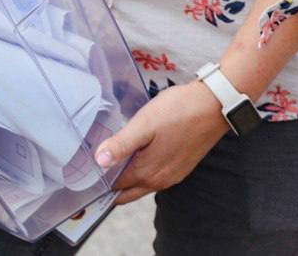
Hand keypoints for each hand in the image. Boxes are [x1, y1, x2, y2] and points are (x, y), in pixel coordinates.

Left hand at [95, 80, 230, 204]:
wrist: (214, 106)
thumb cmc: (178, 111)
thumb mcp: (144, 124)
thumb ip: (121, 145)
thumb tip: (99, 162)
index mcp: (148, 172)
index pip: (115, 186)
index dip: (99, 180)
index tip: (84, 171)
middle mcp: (160, 181)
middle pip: (128, 191)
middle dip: (110, 186)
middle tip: (92, 171)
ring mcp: (172, 176)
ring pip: (142, 185)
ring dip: (126, 178)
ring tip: (109, 160)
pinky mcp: (180, 167)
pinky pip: (155, 177)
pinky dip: (141, 172)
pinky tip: (135, 155)